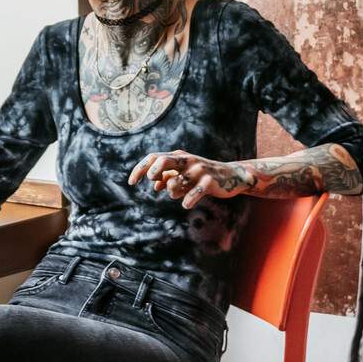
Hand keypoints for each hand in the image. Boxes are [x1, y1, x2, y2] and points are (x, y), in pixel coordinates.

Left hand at [128, 151, 253, 208]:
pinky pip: (194, 192)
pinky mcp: (209, 181)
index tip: (131, 183)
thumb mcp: (185, 175)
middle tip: (151, 180)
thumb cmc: (202, 176)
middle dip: (153, 170)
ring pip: (176, 182)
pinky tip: (186, 204)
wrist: (232, 176)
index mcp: (179, 157)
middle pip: (164, 160)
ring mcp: (198, 170)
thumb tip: (156, 186)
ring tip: (177, 194)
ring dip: (172, 192)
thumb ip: (169, 178)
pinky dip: (187, 200)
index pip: (154, 157)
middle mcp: (187, 160)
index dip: (140, 169)